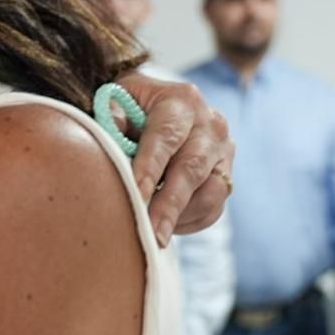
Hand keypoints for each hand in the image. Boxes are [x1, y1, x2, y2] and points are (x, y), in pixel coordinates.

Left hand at [115, 71, 235, 245]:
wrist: (154, 107)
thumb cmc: (127, 106)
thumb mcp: (115, 101)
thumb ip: (111, 120)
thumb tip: (108, 144)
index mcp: (182, 100)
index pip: (166, 136)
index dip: (151, 167)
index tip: (138, 195)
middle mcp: (210, 124)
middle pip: (191, 169)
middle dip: (168, 205)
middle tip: (151, 234)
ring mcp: (222, 151)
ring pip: (210, 192)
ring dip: (180, 216)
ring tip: (152, 232)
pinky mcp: (226, 175)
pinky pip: (214, 207)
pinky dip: (190, 221)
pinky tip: (166, 225)